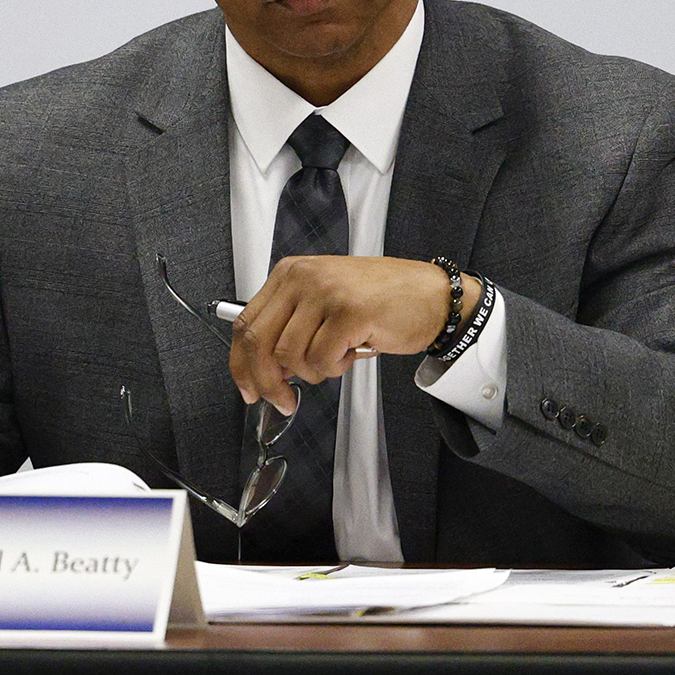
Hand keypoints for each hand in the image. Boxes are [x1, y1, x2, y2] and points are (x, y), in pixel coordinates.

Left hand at [229, 255, 480, 413]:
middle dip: (267, 382)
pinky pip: (322, 360)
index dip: (241, 364)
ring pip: (291, 356)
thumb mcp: (325, 301)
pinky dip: (336, 368)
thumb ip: (292, 325)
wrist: (432, 295)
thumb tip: (263, 369)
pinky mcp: (348, 312)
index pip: (245, 322)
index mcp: (290, 273)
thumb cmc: (382, 301)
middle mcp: (302, 277)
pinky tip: (354, 351)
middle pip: (259, 342)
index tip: (248, 389)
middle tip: (283, 401)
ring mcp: (325, 292)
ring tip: (338, 356)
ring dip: (314, 372)